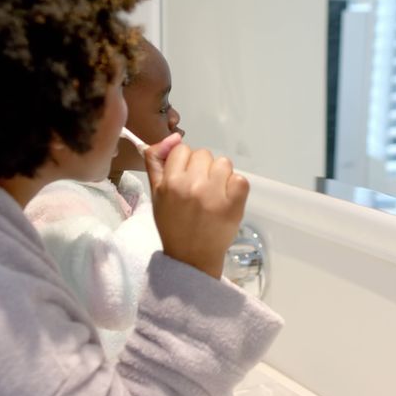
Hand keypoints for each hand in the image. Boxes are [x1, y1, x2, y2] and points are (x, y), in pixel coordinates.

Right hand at [144, 133, 249, 278]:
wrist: (191, 258)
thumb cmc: (173, 225)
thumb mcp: (156, 194)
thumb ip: (156, 162)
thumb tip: (173, 137)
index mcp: (170, 182)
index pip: (182, 149)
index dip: (184, 163)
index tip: (185, 179)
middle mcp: (192, 185)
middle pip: (204, 154)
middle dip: (202, 169)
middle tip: (199, 190)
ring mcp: (215, 195)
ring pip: (223, 163)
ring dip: (220, 176)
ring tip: (214, 195)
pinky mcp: (234, 205)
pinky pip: (240, 179)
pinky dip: (236, 188)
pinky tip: (227, 200)